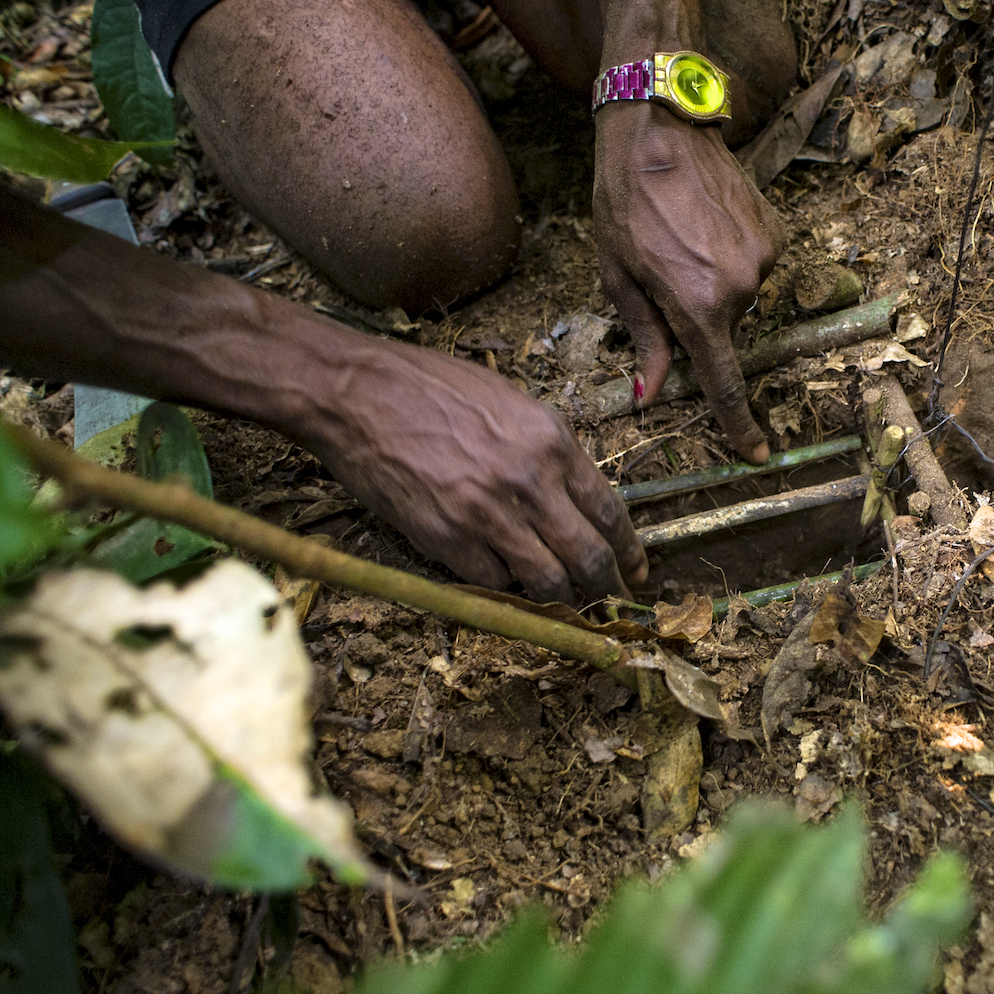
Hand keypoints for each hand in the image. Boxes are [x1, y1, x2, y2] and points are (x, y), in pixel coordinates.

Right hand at [296, 340, 644, 604]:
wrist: (356, 391)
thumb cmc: (429, 388)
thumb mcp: (510, 404)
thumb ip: (547, 451)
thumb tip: (575, 498)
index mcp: (552, 441)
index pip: (609, 511)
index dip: (629, 551)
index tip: (636, 570)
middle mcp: (529, 480)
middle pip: (588, 556)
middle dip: (608, 588)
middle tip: (613, 605)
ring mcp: (488, 512)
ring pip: (546, 581)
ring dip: (558, 598)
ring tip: (561, 602)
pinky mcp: (446, 537)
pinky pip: (491, 582)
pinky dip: (500, 588)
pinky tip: (499, 579)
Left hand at [593, 100, 781, 461]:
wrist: (661, 126)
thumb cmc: (624, 199)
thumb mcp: (618, 274)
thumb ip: (644, 336)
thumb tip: (651, 393)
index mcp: (699, 307)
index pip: (724, 383)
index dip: (739, 424)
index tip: (756, 453)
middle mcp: (742, 289)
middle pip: (723, 331)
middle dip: (697, 318)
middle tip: (663, 271)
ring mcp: (765, 258)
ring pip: (738, 296)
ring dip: (713, 282)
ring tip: (681, 236)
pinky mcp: (776, 231)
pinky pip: (753, 263)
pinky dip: (730, 255)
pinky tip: (704, 222)